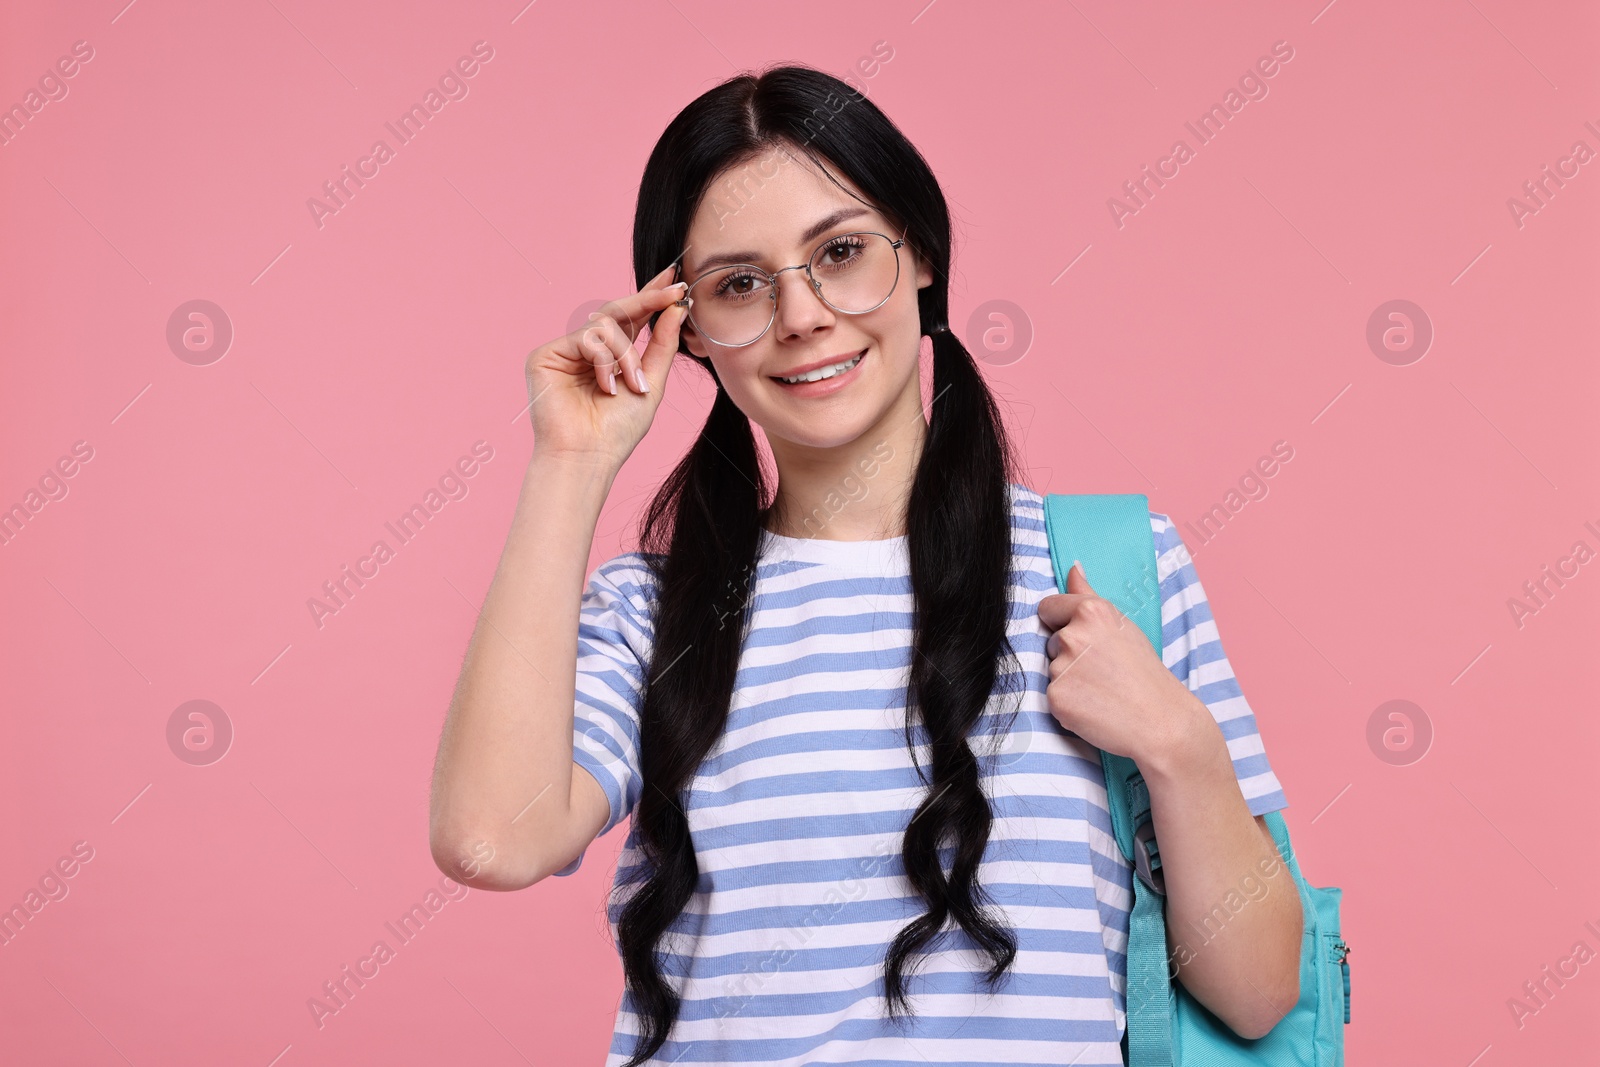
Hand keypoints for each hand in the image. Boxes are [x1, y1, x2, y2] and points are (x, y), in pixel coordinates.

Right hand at [523, 263, 690, 465]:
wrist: (587, 456)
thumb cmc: (617, 431)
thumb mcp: (651, 383)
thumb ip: (662, 345)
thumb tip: (676, 308)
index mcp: (609, 358)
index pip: (631, 320)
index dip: (651, 299)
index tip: (675, 280)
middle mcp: (585, 351)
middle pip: (616, 312)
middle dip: (647, 300)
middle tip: (673, 289)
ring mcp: (564, 352)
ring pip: (605, 326)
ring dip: (627, 355)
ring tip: (634, 385)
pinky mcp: (545, 355)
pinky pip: (586, 338)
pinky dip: (605, 361)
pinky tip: (606, 388)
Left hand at [1036, 560, 1211, 768]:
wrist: (1161, 721)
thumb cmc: (1145, 673)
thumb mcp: (1122, 625)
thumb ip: (1087, 595)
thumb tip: (1073, 567)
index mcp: (1090, 611)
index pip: (1048, 607)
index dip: (1061, 622)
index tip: (1082, 639)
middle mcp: (1072, 635)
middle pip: (1051, 642)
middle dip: (1069, 655)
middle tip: (1104, 671)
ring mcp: (1061, 668)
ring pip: (1052, 670)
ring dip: (1069, 680)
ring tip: (1102, 690)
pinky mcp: (1056, 697)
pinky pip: (1053, 696)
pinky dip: (1069, 704)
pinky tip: (1095, 708)